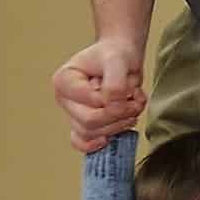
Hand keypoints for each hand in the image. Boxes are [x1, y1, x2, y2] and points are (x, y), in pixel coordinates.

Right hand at [53, 37, 146, 151]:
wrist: (122, 58)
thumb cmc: (115, 55)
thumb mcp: (118, 60)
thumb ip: (115, 83)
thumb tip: (113, 107)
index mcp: (64, 81)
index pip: (91, 103)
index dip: (114, 101)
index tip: (128, 88)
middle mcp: (65, 99)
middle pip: (89, 122)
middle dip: (118, 115)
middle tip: (135, 102)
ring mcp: (72, 114)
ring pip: (92, 134)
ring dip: (119, 124)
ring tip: (132, 107)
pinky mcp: (83, 125)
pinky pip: (83, 144)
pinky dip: (100, 143)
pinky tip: (112, 136)